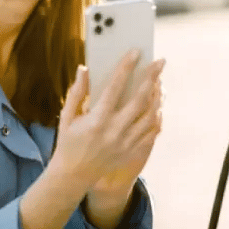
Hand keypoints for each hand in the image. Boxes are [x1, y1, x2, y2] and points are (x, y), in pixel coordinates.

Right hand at [50, 51, 164, 194]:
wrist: (73, 176)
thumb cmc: (68, 142)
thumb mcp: (67, 116)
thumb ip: (77, 92)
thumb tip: (83, 68)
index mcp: (97, 120)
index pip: (115, 87)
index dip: (126, 67)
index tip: (135, 52)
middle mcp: (114, 131)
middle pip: (140, 99)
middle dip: (152, 78)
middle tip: (160, 62)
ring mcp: (126, 143)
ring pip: (150, 115)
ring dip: (158, 96)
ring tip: (160, 82)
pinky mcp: (132, 152)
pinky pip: (151, 132)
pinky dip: (157, 116)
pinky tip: (158, 105)